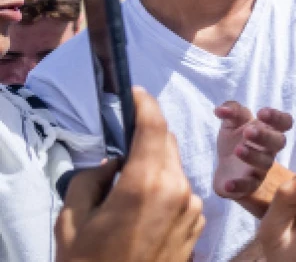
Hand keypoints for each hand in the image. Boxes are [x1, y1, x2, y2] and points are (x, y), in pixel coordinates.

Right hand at [55, 89, 204, 261]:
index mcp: (147, 184)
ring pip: (176, 169)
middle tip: (124, 140)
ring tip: (126, 185)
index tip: (134, 93)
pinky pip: (182, 193)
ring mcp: (192, 209)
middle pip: (167, 145)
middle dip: (148, 136)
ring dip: (156, 165)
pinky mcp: (198, 226)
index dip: (145, 104)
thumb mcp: (73, 220)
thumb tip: (111, 161)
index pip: (154, 127)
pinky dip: (165, 188)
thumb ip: (92, 179)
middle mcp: (179, 190)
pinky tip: (142, 207)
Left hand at [213, 100, 293, 200]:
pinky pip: (249, 186)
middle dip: (265, 136)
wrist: (226, 170)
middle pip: (279, 142)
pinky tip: (228, 183)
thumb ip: (231, 111)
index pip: (285, 122)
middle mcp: (269, 149)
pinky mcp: (250, 185)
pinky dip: (239, 185)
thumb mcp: (233, 123)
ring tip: (237, 150)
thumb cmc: (235, 141)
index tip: (261, 112)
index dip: (277, 117)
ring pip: (265, 163)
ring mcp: (261, 168)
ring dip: (253, 156)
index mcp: (269, 130)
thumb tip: (220, 109)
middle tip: (248, 131)